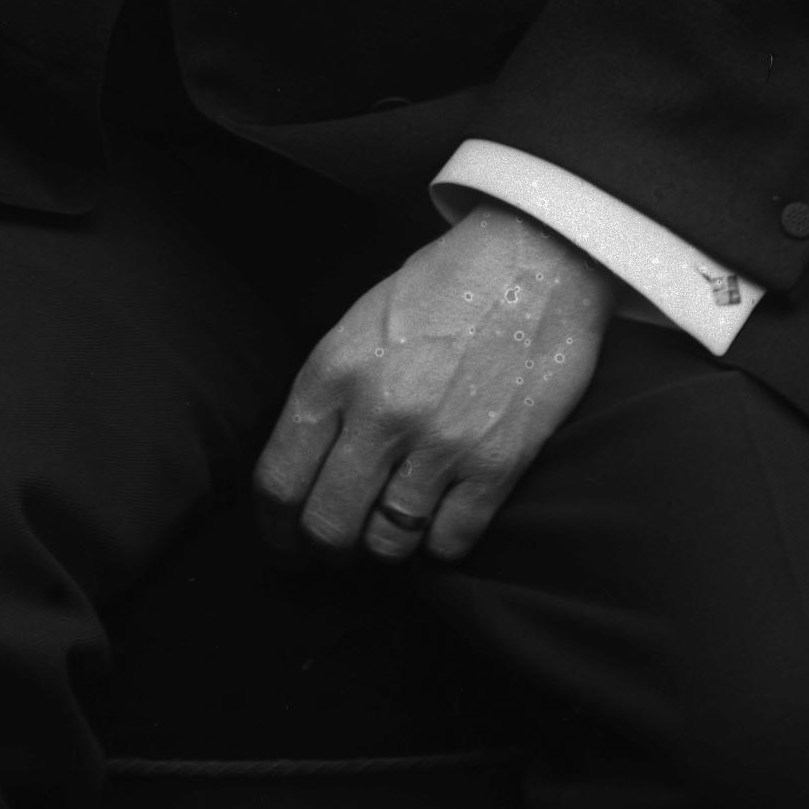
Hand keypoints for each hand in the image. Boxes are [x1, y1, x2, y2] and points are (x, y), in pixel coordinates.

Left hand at [253, 199, 616, 570]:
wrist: (534, 259)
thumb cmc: (442, 285)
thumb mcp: (359, 321)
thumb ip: (330, 391)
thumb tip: (307, 464)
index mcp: (334, 370)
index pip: (278, 480)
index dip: (274, 527)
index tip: (282, 542)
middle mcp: (380, 412)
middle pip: (327, 526)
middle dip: (324, 549)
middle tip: (334, 548)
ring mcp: (440, 443)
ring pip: (388, 543)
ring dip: (384, 546)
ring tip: (389, 530)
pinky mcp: (497, 464)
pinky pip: (450, 543)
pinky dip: (439, 543)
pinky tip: (439, 519)